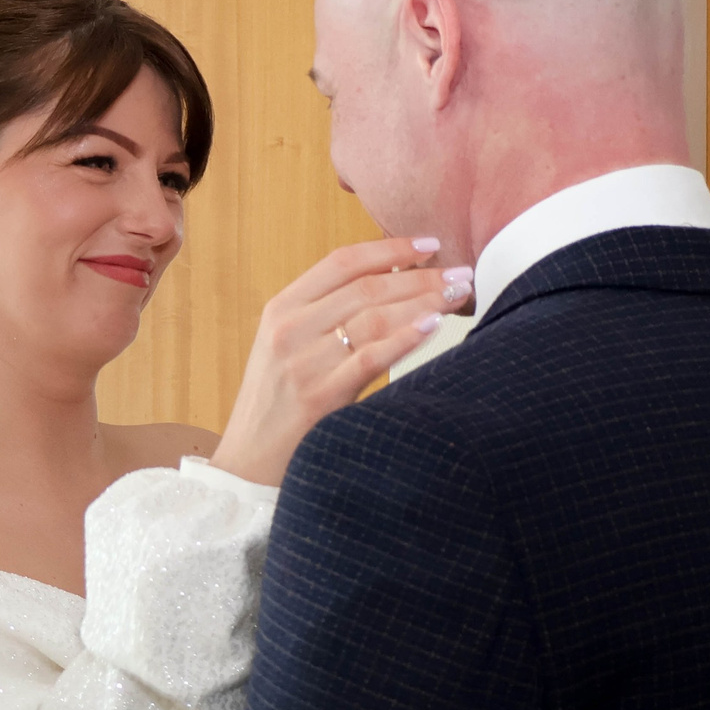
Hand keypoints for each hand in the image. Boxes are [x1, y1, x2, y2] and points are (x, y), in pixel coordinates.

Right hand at [209, 236, 469, 485]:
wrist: (248, 465)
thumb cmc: (278, 406)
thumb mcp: (288, 349)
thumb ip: (325, 316)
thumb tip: (393, 285)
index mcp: (281, 309)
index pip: (341, 262)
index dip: (390, 248)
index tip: (431, 244)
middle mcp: (289, 329)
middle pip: (366, 287)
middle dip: (420, 276)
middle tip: (461, 272)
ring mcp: (303, 362)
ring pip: (374, 316)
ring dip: (423, 301)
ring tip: (457, 295)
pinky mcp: (319, 396)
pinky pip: (371, 357)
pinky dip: (406, 338)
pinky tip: (433, 326)